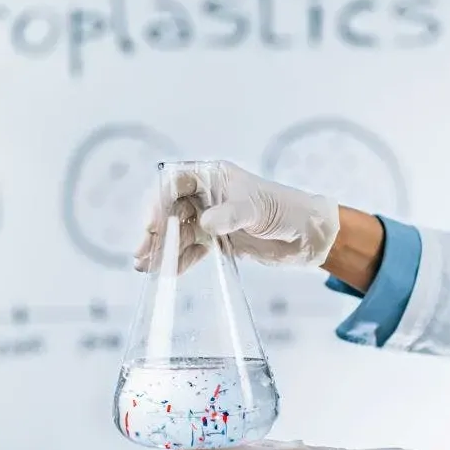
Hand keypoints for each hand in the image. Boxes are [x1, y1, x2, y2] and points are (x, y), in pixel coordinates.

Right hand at [133, 161, 339, 272]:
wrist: (307, 236)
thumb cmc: (284, 209)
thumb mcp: (256, 208)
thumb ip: (230, 215)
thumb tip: (204, 223)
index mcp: (213, 176)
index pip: (175, 183)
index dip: (159, 202)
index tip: (153, 224)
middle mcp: (207, 195)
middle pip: (170, 210)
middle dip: (155, 231)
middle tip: (142, 252)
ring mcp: (211, 218)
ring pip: (178, 233)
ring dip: (162, 250)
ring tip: (146, 268)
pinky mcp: (216, 240)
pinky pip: (191, 250)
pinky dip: (178, 261)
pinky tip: (166, 273)